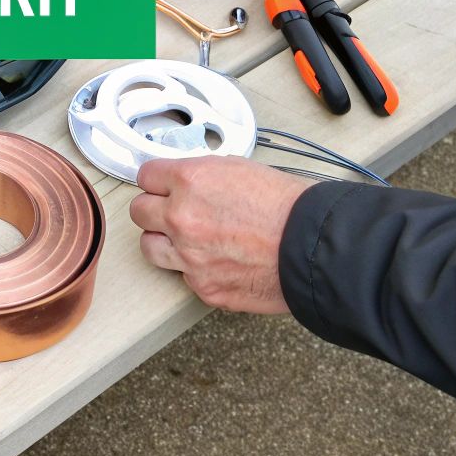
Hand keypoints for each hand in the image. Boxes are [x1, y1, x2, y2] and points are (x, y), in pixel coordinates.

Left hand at [128, 156, 313, 313]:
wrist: (316, 248)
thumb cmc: (289, 207)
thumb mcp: (240, 169)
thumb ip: (203, 176)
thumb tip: (186, 182)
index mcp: (190, 182)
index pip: (145, 176)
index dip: (157, 182)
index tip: (162, 187)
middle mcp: (181, 218)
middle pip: (139, 212)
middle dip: (156, 210)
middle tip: (174, 213)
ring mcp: (189, 257)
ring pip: (150, 247)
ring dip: (165, 242)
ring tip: (189, 240)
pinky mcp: (202, 287)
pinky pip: (183, 276)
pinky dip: (196, 269)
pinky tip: (220, 261)